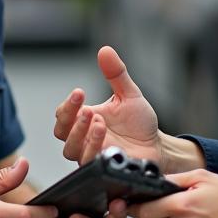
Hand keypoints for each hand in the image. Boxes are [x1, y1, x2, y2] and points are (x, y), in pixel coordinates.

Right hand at [54, 46, 162, 165]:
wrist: (157, 145)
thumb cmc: (139, 122)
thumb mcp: (128, 94)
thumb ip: (116, 74)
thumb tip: (105, 50)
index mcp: (85, 119)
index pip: (63, 114)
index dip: (67, 105)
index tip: (79, 92)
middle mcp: (83, 137)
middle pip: (61, 132)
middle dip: (69, 118)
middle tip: (86, 108)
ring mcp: (91, 154)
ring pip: (71, 150)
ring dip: (81, 134)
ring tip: (98, 121)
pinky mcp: (102, 168)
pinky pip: (89, 163)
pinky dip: (94, 149)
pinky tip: (105, 138)